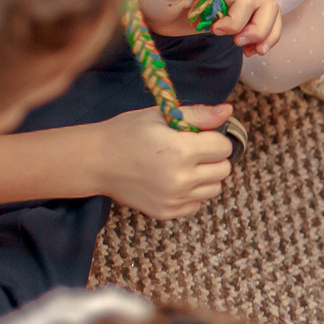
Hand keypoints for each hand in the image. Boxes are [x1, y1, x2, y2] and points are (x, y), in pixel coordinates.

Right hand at [88, 105, 236, 218]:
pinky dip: (191, 193)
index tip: (200, 135)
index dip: (214, 137)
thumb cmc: (126, 133)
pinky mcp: (166, 212)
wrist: (95, 161)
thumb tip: (228, 111)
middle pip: (223, 170)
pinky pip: (196, 204)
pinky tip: (173, 180)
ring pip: (214, 189)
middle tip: (192, 150)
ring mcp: (174, 199)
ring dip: (205, 176)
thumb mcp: (160, 115)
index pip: (224, 147)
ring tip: (183, 165)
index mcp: (182, 150)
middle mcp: (181, 178)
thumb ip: (198, 115)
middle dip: (213, 157)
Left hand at [130, 0, 282, 50]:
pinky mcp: (233, 20)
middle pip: (267, 7)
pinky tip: (248, 51)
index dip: (236, 21)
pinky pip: (260, 26)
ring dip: (267, 36)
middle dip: (259, 30)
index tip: (215, 31)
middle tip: (239, 44)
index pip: (247, 2)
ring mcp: (235, 7)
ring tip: (252, 52)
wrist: (150, 5)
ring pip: (269, 15)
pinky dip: (261, 40)